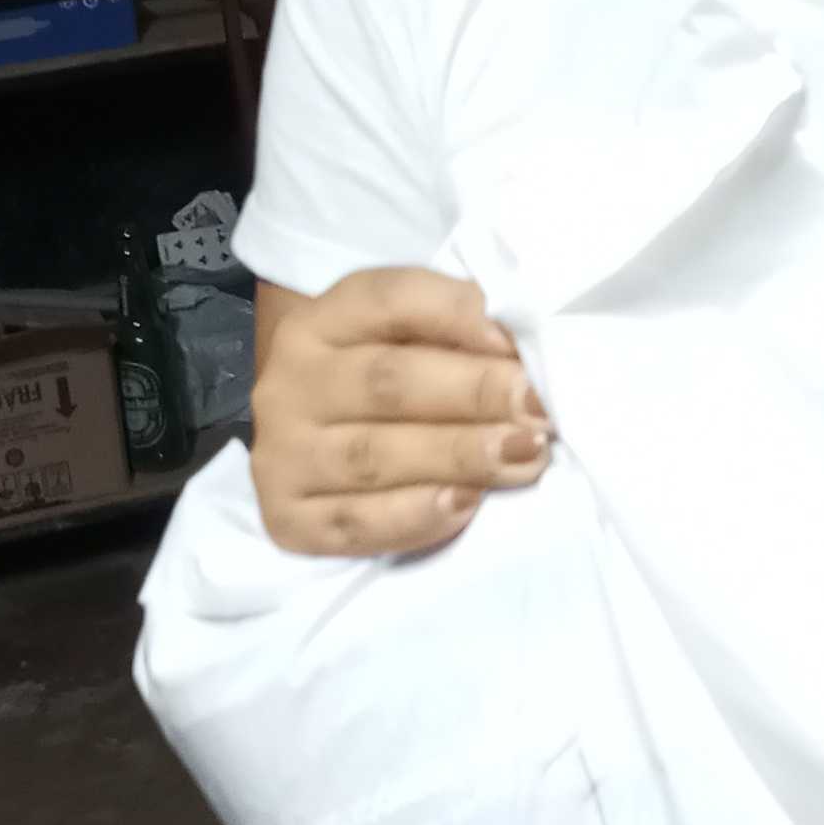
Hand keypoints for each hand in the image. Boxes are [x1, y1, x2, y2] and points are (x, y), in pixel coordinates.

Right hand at [250, 268, 552, 557]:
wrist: (304, 446)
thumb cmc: (378, 382)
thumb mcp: (403, 339)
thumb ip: (454, 332)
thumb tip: (522, 348)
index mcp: (322, 321)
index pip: (389, 301)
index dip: (457, 316)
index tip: (515, 342)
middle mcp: (293, 383)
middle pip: (387, 381)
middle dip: (474, 393)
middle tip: (539, 409)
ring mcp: (284, 455)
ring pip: (374, 455)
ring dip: (459, 456)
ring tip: (525, 455)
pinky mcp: (289, 520)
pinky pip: (356, 524)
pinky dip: (416, 517)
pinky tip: (466, 505)